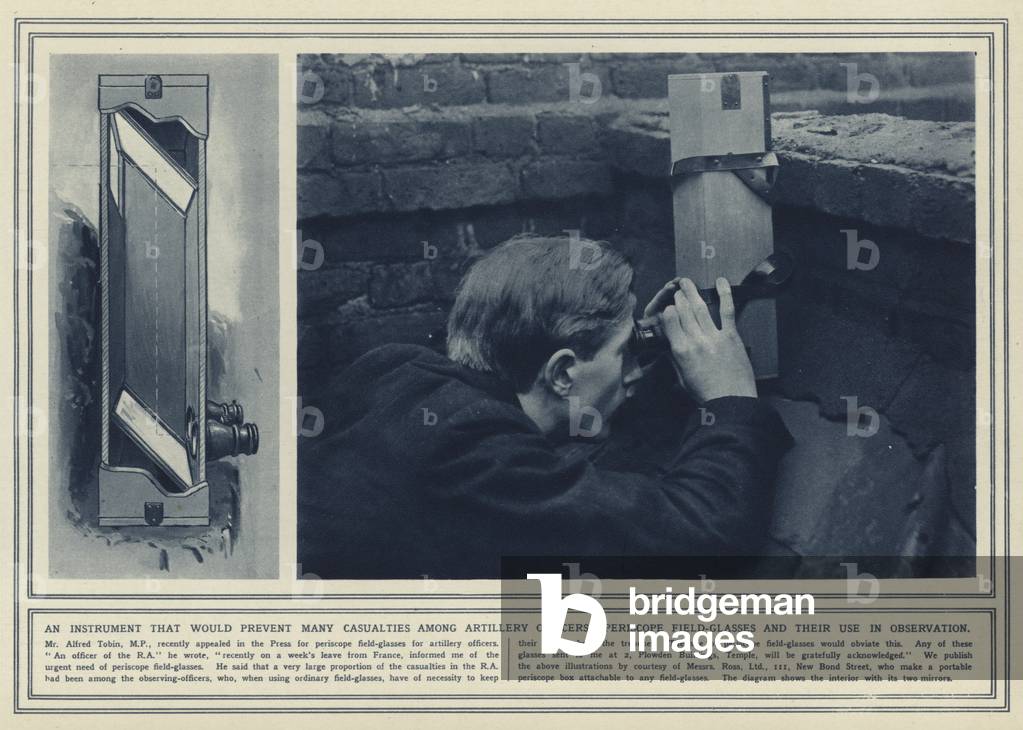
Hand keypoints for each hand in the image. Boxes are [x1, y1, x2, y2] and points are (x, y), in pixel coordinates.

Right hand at [659, 277, 756, 402]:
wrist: (732, 400)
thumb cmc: (706, 393)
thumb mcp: (682, 378)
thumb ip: (675, 359)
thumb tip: (670, 345)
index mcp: (681, 351)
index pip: (669, 321)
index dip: (668, 310)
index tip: (669, 306)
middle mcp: (695, 340)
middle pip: (683, 311)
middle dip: (679, 297)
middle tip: (677, 289)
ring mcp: (714, 336)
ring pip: (700, 308)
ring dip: (692, 292)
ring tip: (687, 282)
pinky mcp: (731, 336)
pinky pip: (727, 311)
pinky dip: (725, 294)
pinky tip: (720, 281)